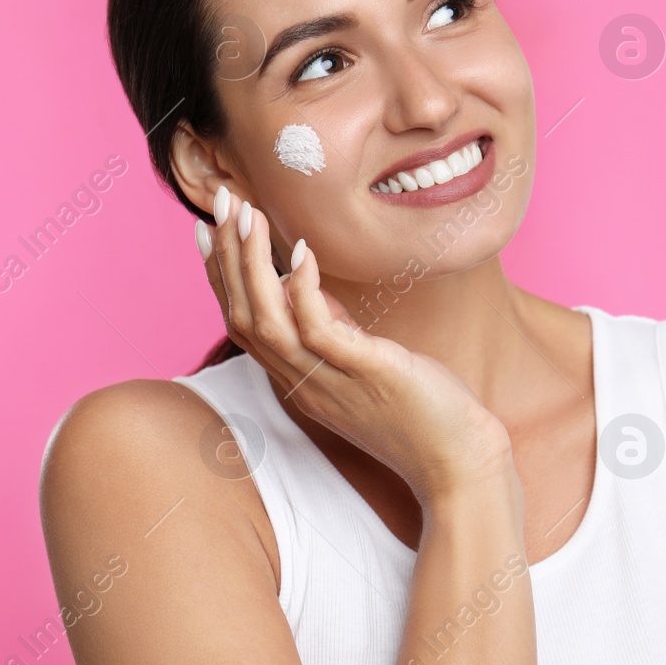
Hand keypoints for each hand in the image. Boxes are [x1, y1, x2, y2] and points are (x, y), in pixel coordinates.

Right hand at [196, 185, 514, 506]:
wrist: (459, 463)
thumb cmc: (420, 411)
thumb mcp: (364, 362)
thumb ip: (332, 329)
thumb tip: (305, 282)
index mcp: (299, 380)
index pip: (242, 322)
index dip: (220, 275)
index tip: (206, 229)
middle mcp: (304, 383)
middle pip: (243, 316)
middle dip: (226, 255)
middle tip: (220, 200)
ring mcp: (331, 382)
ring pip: (267, 322)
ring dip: (251, 265)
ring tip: (247, 215)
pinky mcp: (366, 375)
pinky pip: (318, 332)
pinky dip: (304, 290)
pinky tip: (301, 252)